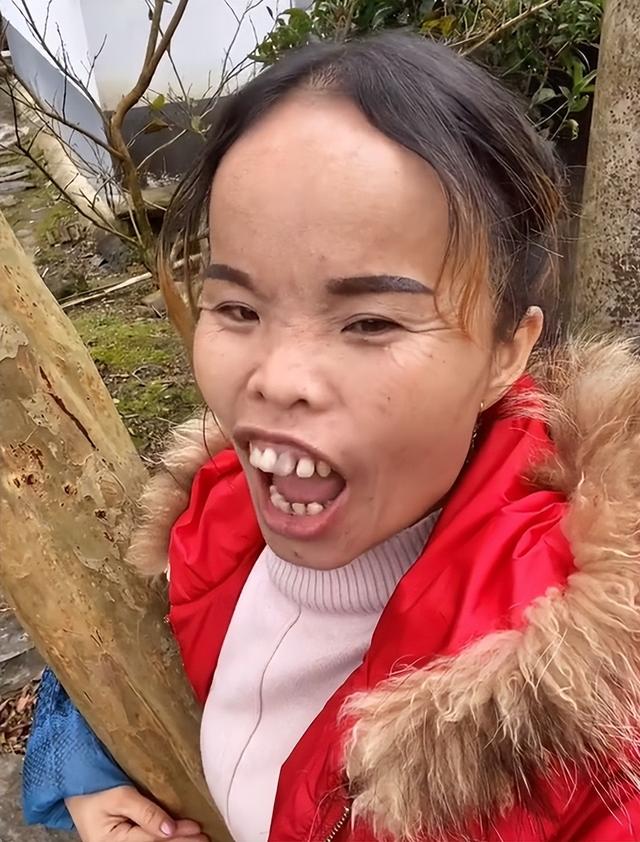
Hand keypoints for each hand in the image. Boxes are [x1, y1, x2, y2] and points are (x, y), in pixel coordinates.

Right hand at [66, 785, 207, 841]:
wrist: (78, 795)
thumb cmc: (97, 791)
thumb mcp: (120, 796)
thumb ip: (145, 812)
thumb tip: (170, 828)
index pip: (152, 839)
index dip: (176, 834)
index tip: (197, 828)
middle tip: (204, 839)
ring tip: (199, 840)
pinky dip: (166, 841)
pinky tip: (180, 839)